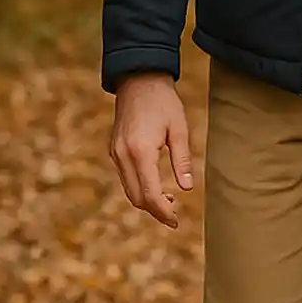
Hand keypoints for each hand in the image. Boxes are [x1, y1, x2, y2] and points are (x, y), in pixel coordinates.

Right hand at [109, 73, 193, 227]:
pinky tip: (156, 186)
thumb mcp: (179, 129)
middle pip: (135, 196)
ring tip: (169, 203)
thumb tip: (187, 188)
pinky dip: (139, 187)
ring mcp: (115, 153)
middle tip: (174, 218)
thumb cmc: (164, 102)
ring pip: (128, 189)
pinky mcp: (114, 150)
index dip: (162, 211)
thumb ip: (182, 159)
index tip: (176, 221)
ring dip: (146, 200)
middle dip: (154, 210)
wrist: (139, 80)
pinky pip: (125, 177)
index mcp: (140, 151)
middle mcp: (122, 155)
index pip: (149, 193)